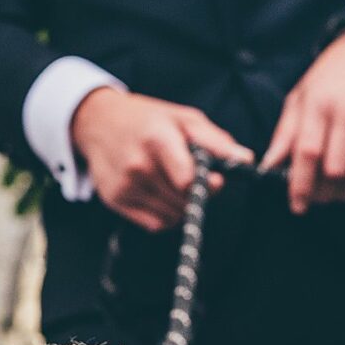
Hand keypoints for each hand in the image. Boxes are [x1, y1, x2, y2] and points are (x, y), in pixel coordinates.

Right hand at [71, 88, 252, 232]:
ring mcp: (124, 186)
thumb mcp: (184, 119)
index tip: (215, 180)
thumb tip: (246, 160)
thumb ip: (216, 142)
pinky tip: (162, 194)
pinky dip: (167, 215)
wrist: (97, 122)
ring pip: (172, 216)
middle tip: (195, 178)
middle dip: (198, 194)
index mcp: (156, 139)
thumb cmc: (148, 119)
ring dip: (183, 206)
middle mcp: (137, 165)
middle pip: (183, 200)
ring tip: (176, 184)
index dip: (207, 186)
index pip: (188, 180)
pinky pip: (155, 224)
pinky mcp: (115, 201)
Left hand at [262, 31, 344, 214]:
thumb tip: (269, 167)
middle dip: (323, 193)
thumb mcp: (300, 98)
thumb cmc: (329, 78)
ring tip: (334, 190)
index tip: (296, 205)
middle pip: (335, 170)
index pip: (308, 153)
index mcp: (319, 105)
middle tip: (315, 197)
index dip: (300, 185)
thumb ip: (285, 134)